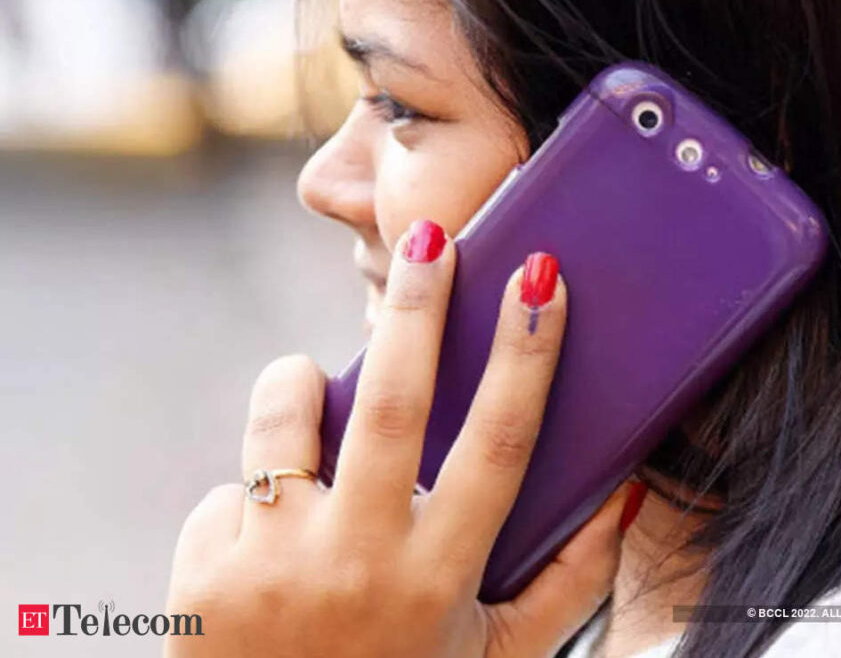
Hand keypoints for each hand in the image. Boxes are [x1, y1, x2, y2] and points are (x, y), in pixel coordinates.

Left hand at [164, 219, 646, 657]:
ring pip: (287, 419)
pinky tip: (272, 542)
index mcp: (438, 579)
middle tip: (432, 237)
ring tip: (310, 386)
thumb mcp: (499, 656)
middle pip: (394, 403)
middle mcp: (357, 563)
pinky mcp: (205, 572)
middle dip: (417, 306)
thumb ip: (570, 581)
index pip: (499, 446)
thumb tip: (622, 494)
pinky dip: (259, 491)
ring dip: (299, 382)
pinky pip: (234, 484)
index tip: (542, 281)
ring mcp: (273, 564)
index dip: (527, 355)